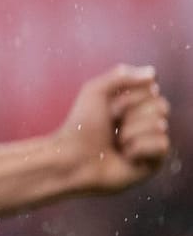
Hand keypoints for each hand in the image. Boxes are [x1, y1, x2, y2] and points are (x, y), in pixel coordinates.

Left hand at [53, 64, 171, 193]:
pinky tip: (126, 156)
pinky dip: (140, 148)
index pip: (153, 90)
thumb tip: (153, 73)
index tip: (110, 108)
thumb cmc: (81, 125)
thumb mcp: (95, 91)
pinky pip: (162, 145)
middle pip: (162, 106)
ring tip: (116, 143)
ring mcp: (150, 141)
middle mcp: (145, 121)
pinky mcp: (154, 161)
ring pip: (161, 125)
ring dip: (132, 133)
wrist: (73, 159)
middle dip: (132, 115)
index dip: (129, 98)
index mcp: (134, 104)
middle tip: (113, 127)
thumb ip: (121, 75)